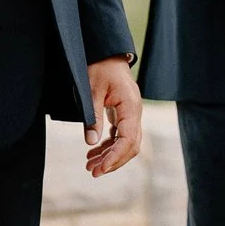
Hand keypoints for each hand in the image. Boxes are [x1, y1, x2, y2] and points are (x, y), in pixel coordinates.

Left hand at [82, 57, 142, 177]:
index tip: (100, 168)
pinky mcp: (124, 114)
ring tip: (89, 166)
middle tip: (93, 172)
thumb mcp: (92, 90)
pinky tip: (93, 152)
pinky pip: (120, 135)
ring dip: (109, 156)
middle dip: (113, 161)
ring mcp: (131, 114)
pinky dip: (108, 146)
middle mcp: (135, 113)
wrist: (107, 53)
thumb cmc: (100, 67)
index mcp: (130, 107)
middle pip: (130, 146)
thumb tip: (91, 143)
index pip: (128, 140)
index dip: (115, 157)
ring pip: (125, 143)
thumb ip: (92, 116)